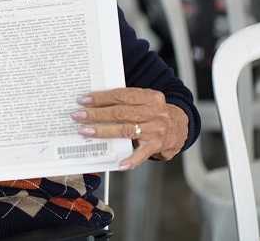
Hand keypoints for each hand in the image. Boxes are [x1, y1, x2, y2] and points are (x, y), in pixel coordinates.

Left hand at [71, 88, 188, 169]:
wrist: (181, 126)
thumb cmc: (155, 112)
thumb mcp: (146, 101)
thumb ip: (126, 101)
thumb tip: (95, 103)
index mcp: (150, 97)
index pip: (122, 95)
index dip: (101, 97)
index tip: (83, 100)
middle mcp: (155, 112)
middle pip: (121, 112)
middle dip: (97, 114)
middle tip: (78, 115)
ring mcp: (157, 130)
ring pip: (126, 130)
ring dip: (104, 131)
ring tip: (86, 131)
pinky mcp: (158, 146)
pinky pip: (142, 154)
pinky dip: (131, 159)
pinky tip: (119, 163)